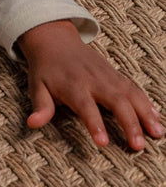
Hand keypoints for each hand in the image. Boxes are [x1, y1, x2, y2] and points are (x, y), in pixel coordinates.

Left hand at [17, 20, 163, 150]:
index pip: (86, 108)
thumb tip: (32, 124)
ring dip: (145, 114)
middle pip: (116, 102)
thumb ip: (40, 107)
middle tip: (138, 146)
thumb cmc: (45, 69)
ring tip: (157, 133)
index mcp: (73, 86)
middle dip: (129, 124)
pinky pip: (134, 89)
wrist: (55, 40)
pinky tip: (156, 117)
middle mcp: (94, 81)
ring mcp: (108, 77)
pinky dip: (146, 102)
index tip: (103, 143)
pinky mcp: (116, 75)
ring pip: (131, 95)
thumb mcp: (37, 87)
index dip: (95, 125)